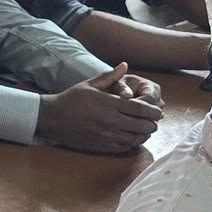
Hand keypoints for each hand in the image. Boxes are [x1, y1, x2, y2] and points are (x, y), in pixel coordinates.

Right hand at [36, 63, 161, 153]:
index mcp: (109, 104)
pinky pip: (125, 147)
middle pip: (142, 126)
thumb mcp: (90, 84)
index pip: (140, 109)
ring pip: (136, 138)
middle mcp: (111, 121)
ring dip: (145, 135)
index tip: (158, 111)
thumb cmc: (72, 99)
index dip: (153, 111)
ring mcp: (107, 135)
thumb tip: (125, 65)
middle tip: (155, 121)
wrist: (54, 118)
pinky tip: (133, 137)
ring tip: (146, 130)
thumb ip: (110, 76)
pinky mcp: (103, 146)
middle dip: (152, 124)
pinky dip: (133, 143)